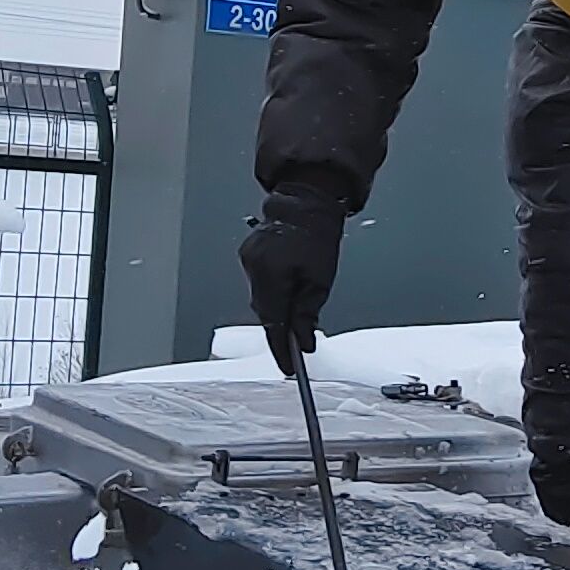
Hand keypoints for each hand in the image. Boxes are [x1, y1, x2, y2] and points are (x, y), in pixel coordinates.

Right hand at [239, 202, 342, 376]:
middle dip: (281, 331)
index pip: (274, 323)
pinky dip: (271, 294)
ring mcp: (248, 260)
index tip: (289, 366)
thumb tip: (304, 341)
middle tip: (296, 346)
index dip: (281, 349)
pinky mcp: (248, 256)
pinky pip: (258, 285)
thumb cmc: (318, 234)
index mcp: (273, 273)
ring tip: (296, 312)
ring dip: (277, 310)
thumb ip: (308, 314)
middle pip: (266, 313)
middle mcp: (255, 267)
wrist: (306, 202)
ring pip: (261, 300)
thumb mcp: (321, 280)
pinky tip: (285, 292)